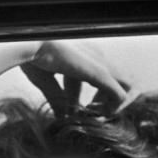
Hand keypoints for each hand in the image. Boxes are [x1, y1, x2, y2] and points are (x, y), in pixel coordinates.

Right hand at [22, 40, 137, 113]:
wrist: (28, 41)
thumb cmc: (30, 55)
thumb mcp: (47, 80)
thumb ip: (57, 97)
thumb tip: (61, 116)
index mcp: (85, 54)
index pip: (105, 75)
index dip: (101, 96)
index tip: (86, 109)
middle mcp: (97, 55)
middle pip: (123, 78)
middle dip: (113, 100)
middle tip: (95, 113)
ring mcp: (101, 63)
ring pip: (129, 85)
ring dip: (117, 105)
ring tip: (98, 115)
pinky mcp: (99, 72)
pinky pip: (120, 95)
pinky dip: (112, 109)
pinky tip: (96, 115)